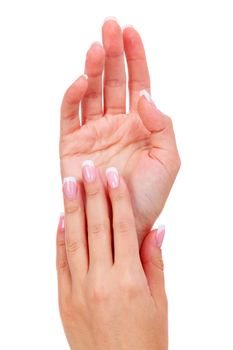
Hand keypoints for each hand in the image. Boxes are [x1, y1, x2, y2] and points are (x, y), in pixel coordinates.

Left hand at [57, 162, 167, 348]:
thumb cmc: (144, 340)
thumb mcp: (159, 301)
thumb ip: (154, 261)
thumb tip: (156, 229)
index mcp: (129, 280)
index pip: (122, 228)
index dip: (118, 199)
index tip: (113, 176)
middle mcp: (101, 281)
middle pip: (96, 228)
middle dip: (92, 194)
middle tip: (88, 169)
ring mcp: (79, 289)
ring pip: (74, 240)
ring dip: (72, 209)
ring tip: (69, 184)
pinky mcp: (64, 299)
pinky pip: (61, 263)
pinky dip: (60, 239)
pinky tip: (61, 219)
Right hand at [60, 19, 179, 244]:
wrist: (125, 224)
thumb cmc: (150, 195)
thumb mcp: (169, 158)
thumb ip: (161, 124)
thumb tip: (144, 95)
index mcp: (140, 125)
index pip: (137, 83)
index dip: (135, 58)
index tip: (131, 33)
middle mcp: (115, 124)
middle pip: (112, 81)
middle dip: (112, 54)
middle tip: (110, 27)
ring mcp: (93, 132)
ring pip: (90, 93)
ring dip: (92, 69)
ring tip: (97, 49)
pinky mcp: (72, 144)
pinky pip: (70, 115)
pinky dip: (72, 97)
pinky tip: (80, 82)